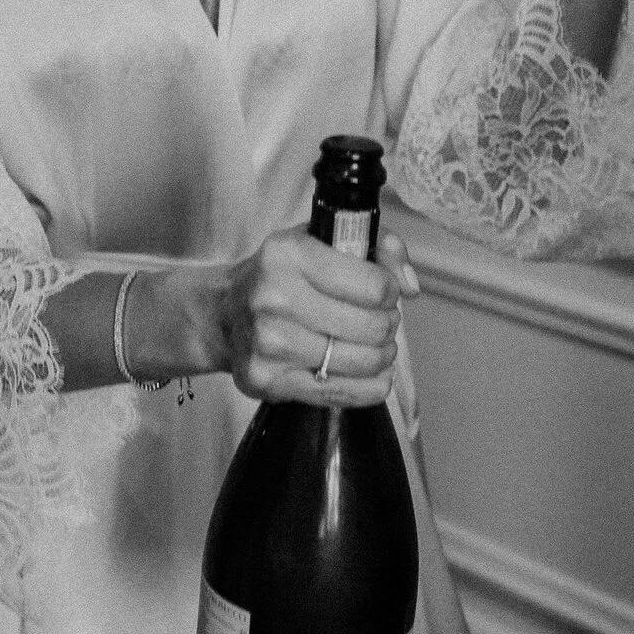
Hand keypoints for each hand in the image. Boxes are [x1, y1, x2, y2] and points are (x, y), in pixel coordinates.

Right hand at [213, 228, 417, 406]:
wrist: (222, 315)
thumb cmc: (282, 274)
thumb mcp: (323, 239)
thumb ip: (379, 248)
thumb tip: (410, 288)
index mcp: (290, 254)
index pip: (375, 287)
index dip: (389, 292)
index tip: (380, 293)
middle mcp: (276, 299)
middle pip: (373, 328)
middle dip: (387, 325)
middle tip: (377, 322)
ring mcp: (271, 345)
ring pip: (363, 363)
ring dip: (381, 356)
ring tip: (371, 346)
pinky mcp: (270, 382)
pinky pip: (344, 394)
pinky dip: (370, 387)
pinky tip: (369, 374)